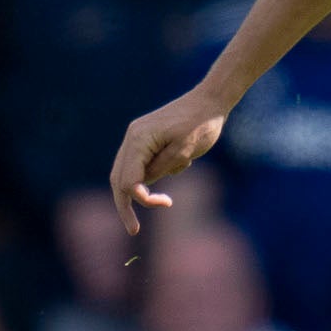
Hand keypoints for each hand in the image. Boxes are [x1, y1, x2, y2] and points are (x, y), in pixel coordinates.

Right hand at [108, 88, 230, 235]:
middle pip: (118, 178)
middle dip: (126, 205)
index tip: (167, 204)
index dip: (141, 200)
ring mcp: (138, 137)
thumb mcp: (183, 151)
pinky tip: (183, 162)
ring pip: (128, 172)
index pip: (128, 180)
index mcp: (139, 139)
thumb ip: (160, 169)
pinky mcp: (147, 138)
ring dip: (147, 186)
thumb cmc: (201, 124)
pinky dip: (156, 173)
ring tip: (176, 181)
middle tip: (134, 230)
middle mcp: (132, 137)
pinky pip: (142, 164)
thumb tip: (141, 187)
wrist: (212, 100)